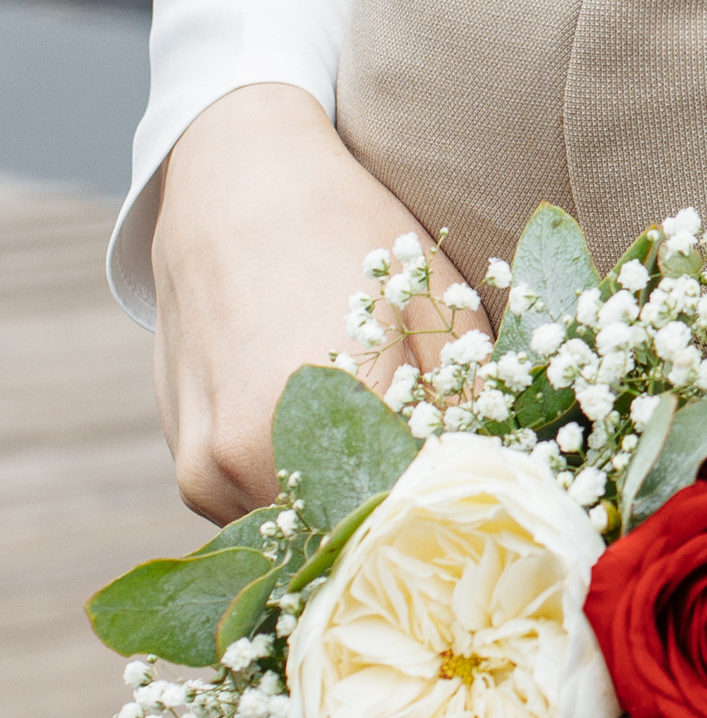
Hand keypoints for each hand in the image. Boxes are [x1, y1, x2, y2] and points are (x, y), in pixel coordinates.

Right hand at [151, 84, 460, 521]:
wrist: (237, 185)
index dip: (455, 503)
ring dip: (347, 509)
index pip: (414, 505)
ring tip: (380, 449)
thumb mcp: (433, 296)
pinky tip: (323, 437)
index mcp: (331, 409)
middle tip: (440, 478)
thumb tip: (504, 471)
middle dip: (402, 514)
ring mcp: (211, 472)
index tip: (481, 491)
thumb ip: (468, 396)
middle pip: (354, 529)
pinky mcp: (190, 474)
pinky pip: (261, 517)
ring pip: (306, 532)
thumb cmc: (348, 227)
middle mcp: (256, 453)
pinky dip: (300, 496)